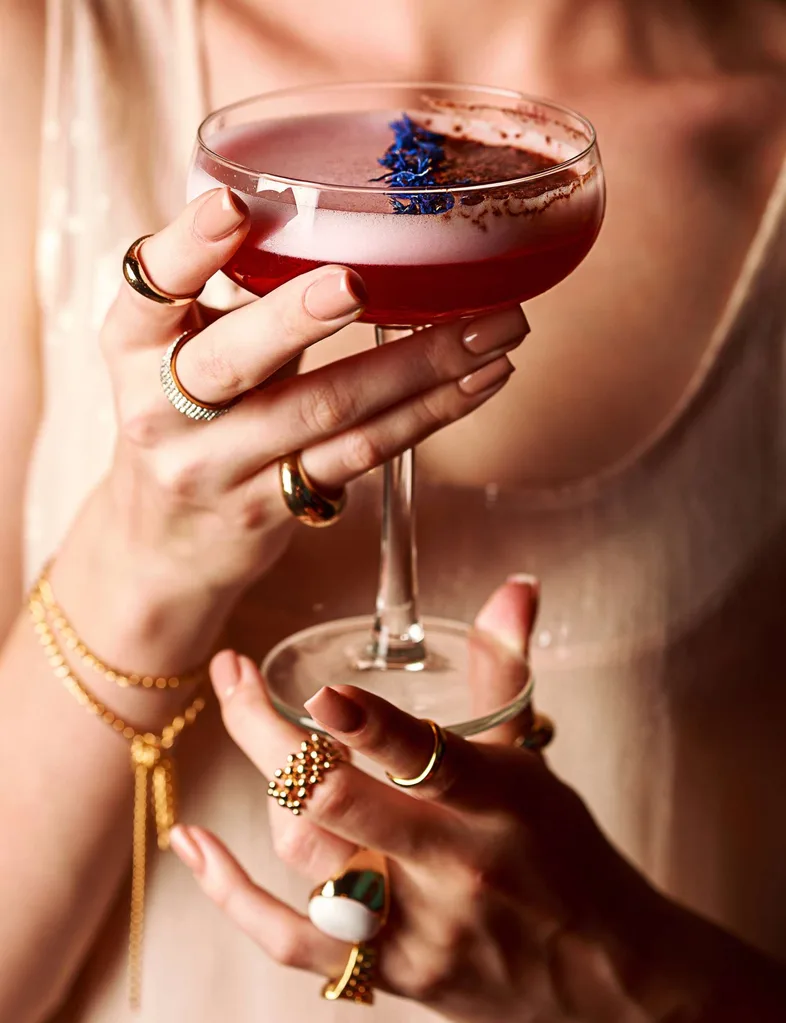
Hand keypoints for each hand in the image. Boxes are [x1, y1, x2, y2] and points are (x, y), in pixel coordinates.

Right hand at [99, 187, 527, 606]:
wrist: (164, 544)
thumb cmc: (185, 422)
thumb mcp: (178, 356)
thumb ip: (235, 303)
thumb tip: (338, 219)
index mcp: (133, 349)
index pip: (149, 289)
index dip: (186, 247)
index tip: (232, 206)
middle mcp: (163, 411)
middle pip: (234, 361)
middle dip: (298, 318)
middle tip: (359, 282)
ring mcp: (219, 468)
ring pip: (323, 411)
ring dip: (416, 366)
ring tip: (492, 328)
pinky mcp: (274, 507)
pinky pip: (360, 455)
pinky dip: (425, 414)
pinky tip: (477, 381)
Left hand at [170, 578, 670, 1022]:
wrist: (599, 972)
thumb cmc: (561, 851)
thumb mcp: (535, 759)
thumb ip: (506, 668)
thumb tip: (515, 585)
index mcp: (499, 805)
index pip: (429, 761)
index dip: (371, 728)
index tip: (322, 693)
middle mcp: (453, 869)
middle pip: (339, 803)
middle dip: (269, 735)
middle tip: (233, 676)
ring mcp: (414, 928)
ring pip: (308, 858)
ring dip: (265, 789)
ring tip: (247, 724)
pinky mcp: (387, 973)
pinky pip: (291, 939)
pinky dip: (231, 894)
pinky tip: (191, 843)